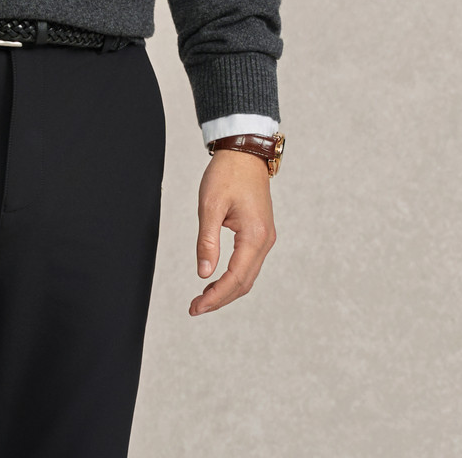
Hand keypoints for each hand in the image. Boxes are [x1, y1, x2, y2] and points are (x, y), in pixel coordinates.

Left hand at [191, 149, 276, 315]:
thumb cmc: (227, 174)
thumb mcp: (210, 205)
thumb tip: (203, 273)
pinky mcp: (260, 233)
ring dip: (227, 290)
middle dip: (220, 298)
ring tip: (203, 299)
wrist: (244, 152)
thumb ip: (207, 241)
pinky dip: (233, 277)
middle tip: (195, 308)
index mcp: (255, 235)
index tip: (196, 307)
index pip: (236, 278)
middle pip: (244, 282)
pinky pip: (249, 264)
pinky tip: (216, 279)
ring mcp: (265, 238)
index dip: (216, 296)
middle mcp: (265, 241)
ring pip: (248, 276)